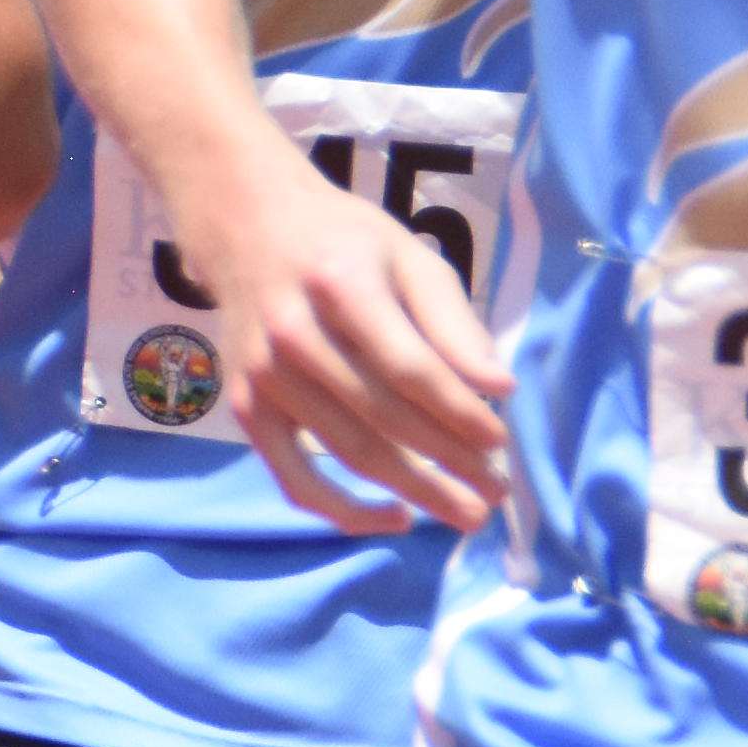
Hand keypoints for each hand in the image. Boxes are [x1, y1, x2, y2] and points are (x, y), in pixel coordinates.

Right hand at [144, 133, 506, 535]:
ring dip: (415, 491)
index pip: (409, 367)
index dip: (459, 412)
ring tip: (467, 512)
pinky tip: (397, 518)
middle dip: (449, 463)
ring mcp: (264, 376)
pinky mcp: (246, 408)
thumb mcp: (407, 257)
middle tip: (497, 495)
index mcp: (342, 284)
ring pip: (349, 451)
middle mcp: (295, 334)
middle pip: (383, 417)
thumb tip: (500, 388)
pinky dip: (345, 511)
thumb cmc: (343, 243)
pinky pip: (294, 479)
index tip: (501, 442)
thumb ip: (452, 321)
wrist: (246, 228)